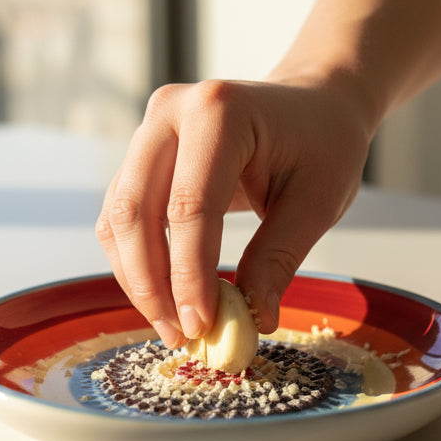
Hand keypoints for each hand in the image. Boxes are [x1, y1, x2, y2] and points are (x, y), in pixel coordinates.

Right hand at [96, 76, 371, 345]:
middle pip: (135, 211)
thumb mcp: (318, 201)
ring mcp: (149, 131)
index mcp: (220, 111)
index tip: (201, 326)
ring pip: (118, 218)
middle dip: (151, 284)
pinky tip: (166, 298)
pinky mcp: (141, 157)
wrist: (312, 105)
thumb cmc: (322, 145)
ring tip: (173, 326)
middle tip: (179, 335)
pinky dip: (137, 263)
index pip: (189, 206)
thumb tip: (254, 319)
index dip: (189, 274)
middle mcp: (170, 112)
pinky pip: (121, 217)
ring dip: (138, 279)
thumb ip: (279, 257)